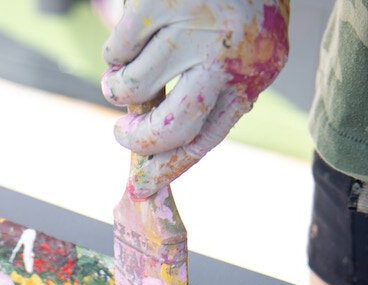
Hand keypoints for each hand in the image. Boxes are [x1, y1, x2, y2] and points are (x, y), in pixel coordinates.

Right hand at [102, 0, 289, 196]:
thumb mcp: (248, 46)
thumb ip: (216, 88)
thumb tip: (161, 145)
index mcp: (252, 75)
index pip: (205, 139)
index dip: (168, 167)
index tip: (143, 184)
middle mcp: (224, 57)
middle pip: (168, 128)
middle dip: (136, 140)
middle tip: (122, 133)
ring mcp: (189, 31)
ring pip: (131, 88)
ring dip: (118, 88)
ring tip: (124, 73)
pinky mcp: (156, 6)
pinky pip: (117, 52)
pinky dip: (115, 52)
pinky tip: (131, 37)